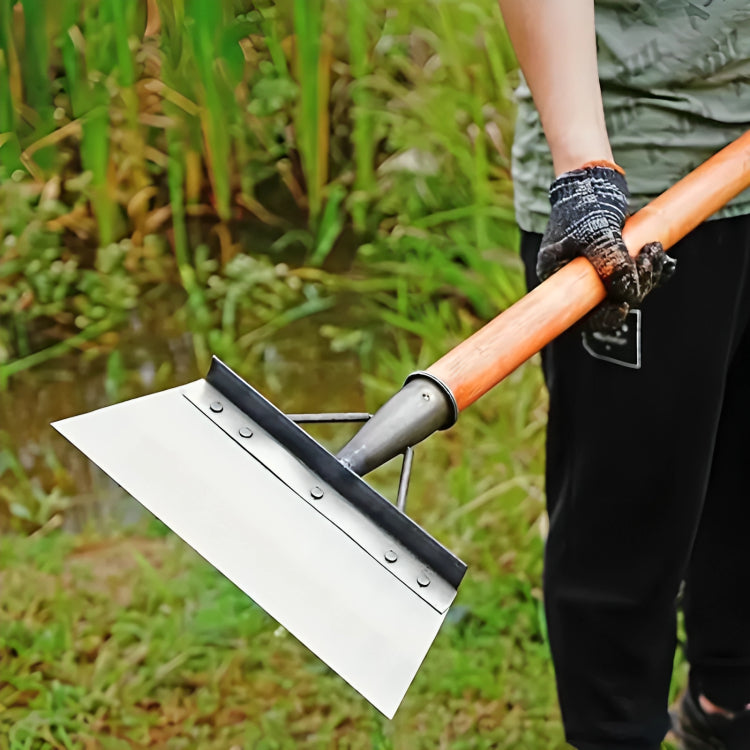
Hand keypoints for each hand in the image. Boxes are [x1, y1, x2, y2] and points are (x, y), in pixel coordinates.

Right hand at [537, 163, 675, 330]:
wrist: (593, 179)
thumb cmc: (584, 205)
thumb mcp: (595, 233)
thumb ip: (610, 264)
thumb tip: (628, 293)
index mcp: (557, 279)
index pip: (576, 315)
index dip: (600, 319)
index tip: (621, 307)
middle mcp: (575, 281)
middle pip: (606, 305)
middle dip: (633, 289)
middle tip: (647, 262)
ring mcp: (596, 272)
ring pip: (625, 291)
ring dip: (647, 276)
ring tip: (654, 250)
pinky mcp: (615, 262)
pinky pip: (636, 278)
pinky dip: (652, 271)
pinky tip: (660, 257)